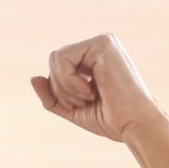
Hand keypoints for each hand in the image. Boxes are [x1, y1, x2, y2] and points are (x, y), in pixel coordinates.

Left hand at [30, 32, 164, 142]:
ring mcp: (102, 41)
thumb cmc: (111, 120)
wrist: (135, 126)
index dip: (59, 90)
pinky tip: (90, 91)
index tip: (81, 104)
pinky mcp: (102, 44)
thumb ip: (52, 96)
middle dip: (60, 88)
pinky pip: (63, 59)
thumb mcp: (73, 109)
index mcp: (95, 57)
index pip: (58, 66)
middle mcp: (99, 45)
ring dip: (64, 87)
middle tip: (83, 103)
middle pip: (54, 60)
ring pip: (56, 58)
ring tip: (87, 98)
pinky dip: (69, 82)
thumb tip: (33, 78)